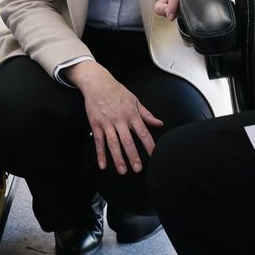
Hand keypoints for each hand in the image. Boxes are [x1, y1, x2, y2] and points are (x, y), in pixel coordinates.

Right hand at [65, 60, 163, 174]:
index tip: (154, 155)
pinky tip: (103, 165)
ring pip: (113, 144)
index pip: (143, 132)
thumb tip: (159, 123)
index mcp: (131, 114)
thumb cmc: (117, 91)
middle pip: (127, 141)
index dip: (149, 145)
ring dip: (118, 158)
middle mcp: (119, 119)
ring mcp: (107, 123)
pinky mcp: (96, 125)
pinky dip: (100, 154)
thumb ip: (147, 114)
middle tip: (138, 168)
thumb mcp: (134, 100)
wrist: (97, 83)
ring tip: (123, 170)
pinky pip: (98, 142)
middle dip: (133, 156)